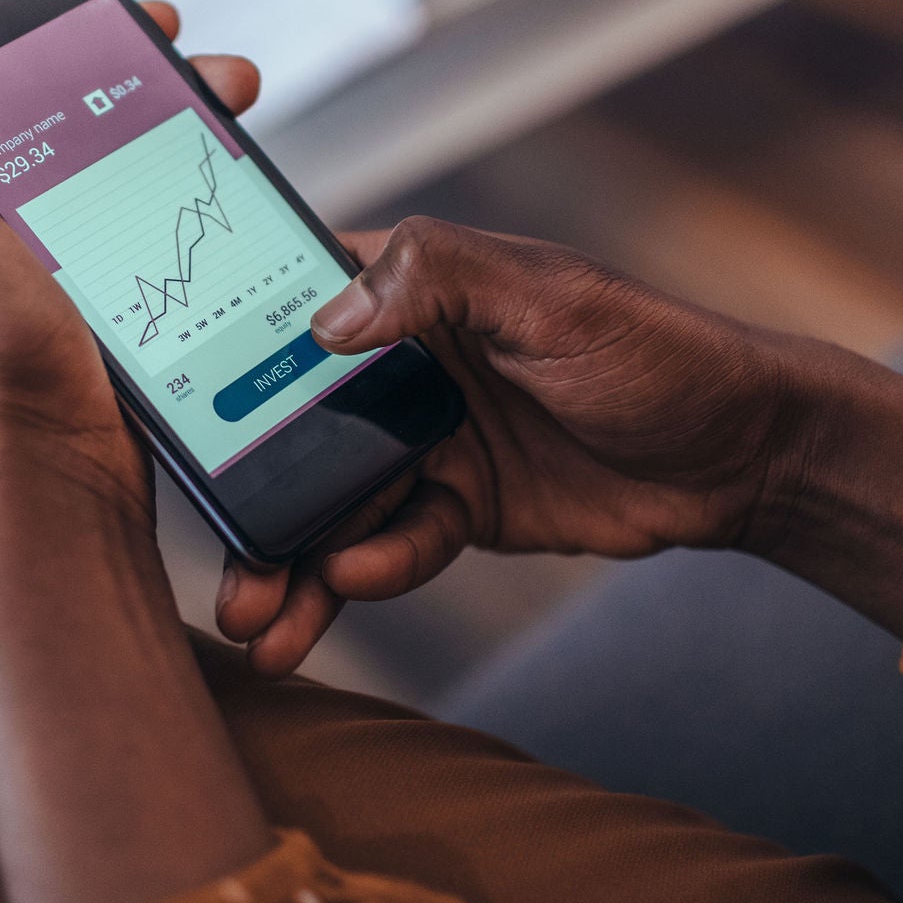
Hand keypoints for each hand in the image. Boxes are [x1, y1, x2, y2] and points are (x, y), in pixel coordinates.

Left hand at [0, 0, 260, 499]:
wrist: (48, 462)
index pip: (7, 81)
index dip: (69, 37)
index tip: (134, 17)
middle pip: (89, 117)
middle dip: (158, 77)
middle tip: (214, 69)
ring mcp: (69, 267)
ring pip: (141, 169)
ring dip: (196, 129)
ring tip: (241, 110)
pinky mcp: (125, 309)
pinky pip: (173, 232)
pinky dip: (210, 200)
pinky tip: (245, 193)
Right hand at [217, 219, 799, 673]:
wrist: (742, 456)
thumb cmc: (655, 348)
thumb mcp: (548, 295)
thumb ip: (437, 280)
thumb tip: (328, 319)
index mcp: (409, 291)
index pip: (289, 307)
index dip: (218, 351)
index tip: (160, 408)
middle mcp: (400, 364)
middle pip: (292, 427)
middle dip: (247, 496)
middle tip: (217, 561)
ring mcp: (426, 440)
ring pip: (333, 502)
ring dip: (293, 562)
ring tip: (257, 622)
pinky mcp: (458, 506)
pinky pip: (396, 543)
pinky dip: (371, 572)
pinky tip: (352, 588)